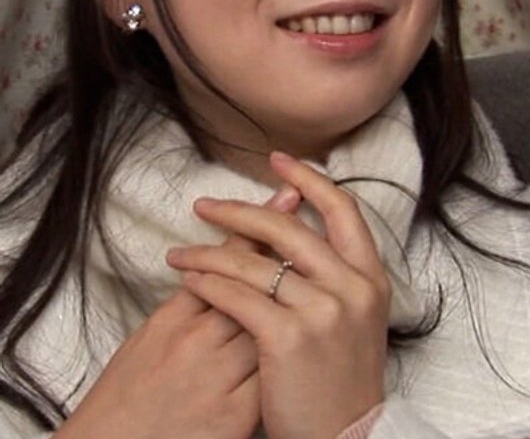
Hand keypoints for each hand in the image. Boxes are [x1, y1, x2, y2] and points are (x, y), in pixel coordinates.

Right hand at [56, 184, 301, 438]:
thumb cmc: (127, 394)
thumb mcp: (149, 336)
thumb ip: (186, 300)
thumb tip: (217, 263)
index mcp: (172, 319)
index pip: (223, 262)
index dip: (256, 227)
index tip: (285, 196)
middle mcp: (196, 343)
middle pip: (252, 285)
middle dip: (282, 248)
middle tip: (307, 215)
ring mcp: (219, 379)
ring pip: (269, 325)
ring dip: (295, 297)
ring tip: (319, 271)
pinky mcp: (236, 416)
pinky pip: (272, 374)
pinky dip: (291, 350)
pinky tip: (310, 332)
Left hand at [168, 152, 389, 438]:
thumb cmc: (340, 378)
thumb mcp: (353, 317)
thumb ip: (332, 271)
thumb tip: (291, 224)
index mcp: (370, 277)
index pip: (343, 208)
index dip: (308, 179)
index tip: (278, 161)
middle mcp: (352, 287)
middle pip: (287, 229)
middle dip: (238, 212)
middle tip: (204, 205)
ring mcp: (323, 311)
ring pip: (255, 262)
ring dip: (209, 251)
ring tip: (181, 250)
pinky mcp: (289, 337)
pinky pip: (237, 295)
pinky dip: (207, 282)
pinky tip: (189, 278)